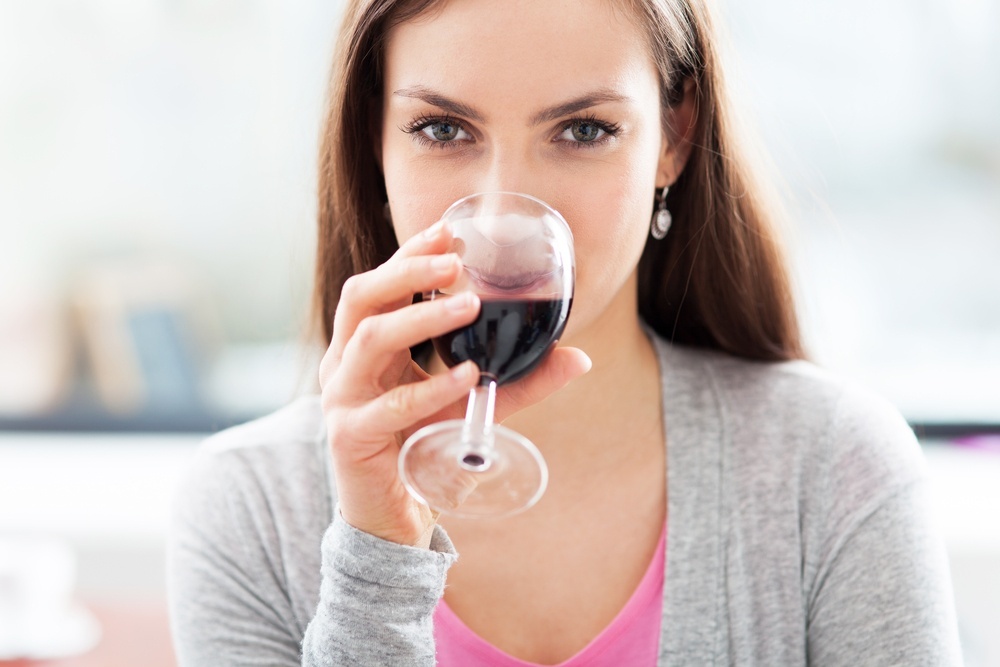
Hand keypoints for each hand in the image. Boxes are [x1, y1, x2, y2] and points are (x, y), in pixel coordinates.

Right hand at [319, 221, 590, 546]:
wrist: (394, 520)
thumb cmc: (422, 450)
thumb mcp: (471, 405)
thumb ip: (518, 380)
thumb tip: (578, 357)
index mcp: (365, 347)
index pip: (380, 285)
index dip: (410, 254)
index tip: (449, 230)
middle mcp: (344, 365)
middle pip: (361, 297)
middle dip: (407, 271)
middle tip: (455, 261)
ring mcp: (341, 400)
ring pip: (370, 338)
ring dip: (421, 317)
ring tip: (468, 305)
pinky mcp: (349, 437)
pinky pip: (390, 405)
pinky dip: (431, 388)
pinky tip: (467, 376)